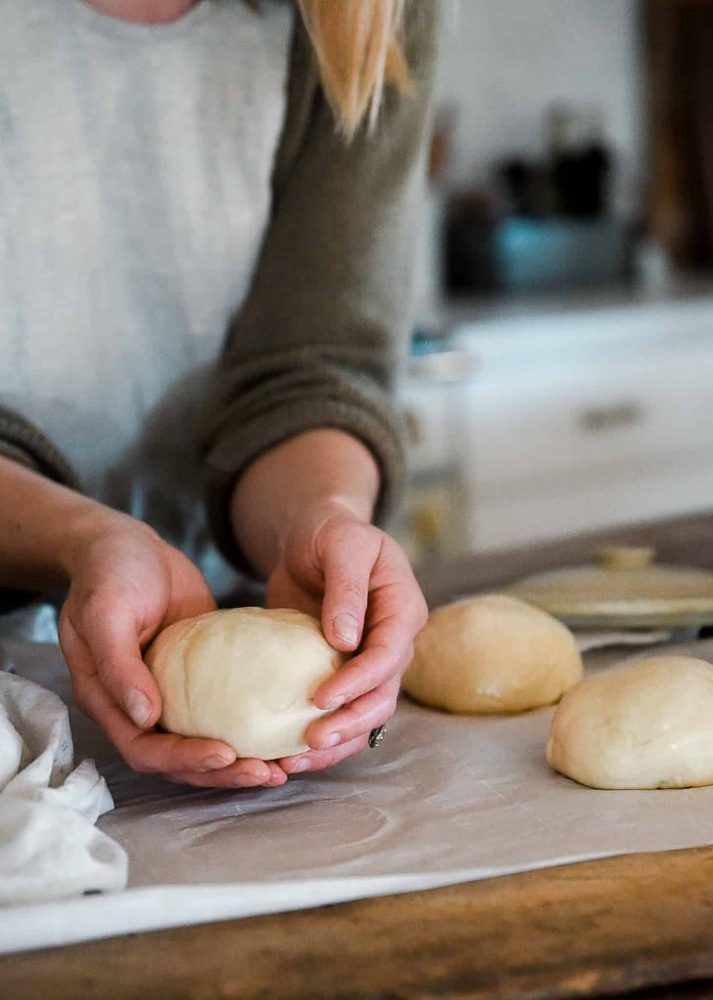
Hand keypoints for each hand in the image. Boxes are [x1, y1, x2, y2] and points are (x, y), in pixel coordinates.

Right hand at [58, 510, 286, 787]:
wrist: (126, 544)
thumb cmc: (108, 573)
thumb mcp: (105, 612)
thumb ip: (118, 665)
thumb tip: (144, 716)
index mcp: (108, 700)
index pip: (145, 749)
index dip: (183, 760)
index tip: (225, 755)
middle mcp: (137, 707)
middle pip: (179, 759)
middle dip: (223, 771)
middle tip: (270, 771)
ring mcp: (169, 693)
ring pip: (204, 741)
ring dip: (240, 759)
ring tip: (282, 766)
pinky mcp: (198, 676)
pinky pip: (223, 708)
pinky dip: (248, 722)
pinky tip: (282, 725)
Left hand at [265, 500, 427, 774]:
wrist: (314, 537)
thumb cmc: (330, 533)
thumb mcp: (341, 545)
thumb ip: (347, 589)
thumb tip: (346, 640)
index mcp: (403, 608)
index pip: (389, 653)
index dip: (359, 681)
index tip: (320, 698)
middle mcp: (394, 641)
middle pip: (383, 695)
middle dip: (350, 723)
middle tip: (310, 741)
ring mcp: (371, 661)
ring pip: (365, 714)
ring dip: (336, 741)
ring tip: (294, 760)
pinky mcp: (344, 673)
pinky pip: (341, 711)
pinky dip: (320, 735)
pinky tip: (287, 753)